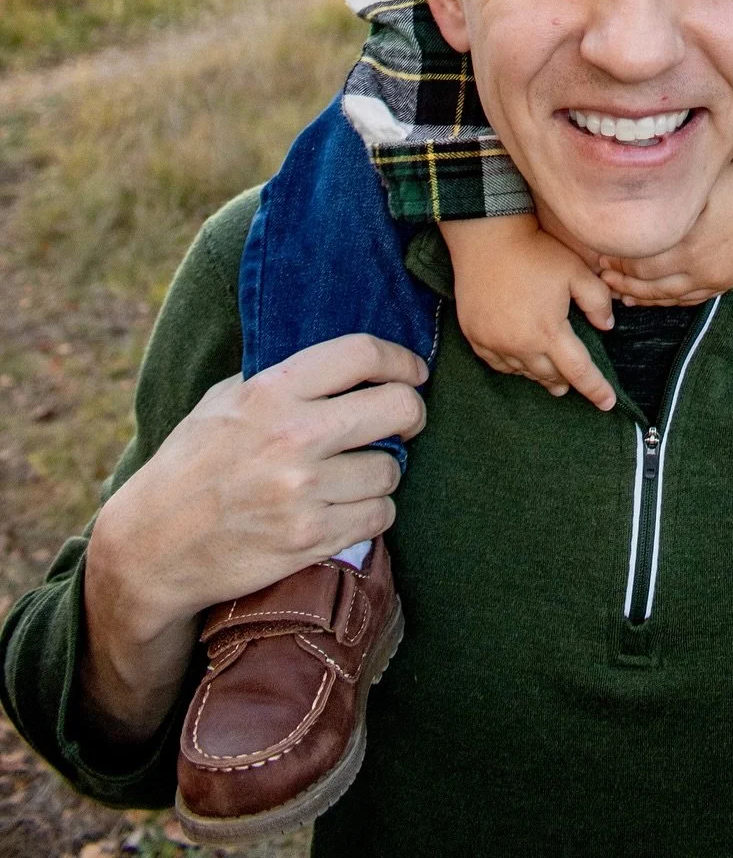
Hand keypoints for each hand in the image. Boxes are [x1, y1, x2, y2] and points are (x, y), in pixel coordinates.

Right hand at [82, 334, 426, 741]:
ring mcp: (304, 491)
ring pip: (391, 471)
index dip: (401, 360)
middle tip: (403, 421)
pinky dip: (372, 512)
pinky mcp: (310, 539)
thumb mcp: (225, 400)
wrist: (153, 546)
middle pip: (398, 409)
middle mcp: (294, 436)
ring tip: (356, 472)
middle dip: (411, 413)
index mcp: (272, 391)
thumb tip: (346, 363)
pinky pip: (379, 516)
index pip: (363, 354)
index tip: (412, 372)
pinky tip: (347, 506)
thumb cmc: (193, 464)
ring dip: (382, 472)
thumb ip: (283, 378)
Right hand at [441, 214, 615, 409]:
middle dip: (564, 381)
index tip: (607, 404)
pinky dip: (513, 365)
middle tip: (572, 383)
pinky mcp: (475, 336)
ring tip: (548, 374)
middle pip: (549, 376)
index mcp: (549, 331)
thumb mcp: (577, 271)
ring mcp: (494, 342)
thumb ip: (598, 301)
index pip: (578, 371)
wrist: (487, 239)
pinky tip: (519, 358)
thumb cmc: (535, 252)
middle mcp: (520, 344)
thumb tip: (607, 327)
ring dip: (539, 373)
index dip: (596, 389)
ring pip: (523, 372)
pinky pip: (497, 363)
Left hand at [598, 152, 732, 305]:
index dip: (616, 262)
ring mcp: (717, 277)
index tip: (599, 255)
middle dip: (623, 282)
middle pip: (650, 285)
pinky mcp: (729, 280)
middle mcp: (701, 267)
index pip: (639, 264)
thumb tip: (623, 213)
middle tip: (603, 276)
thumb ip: (660, 206)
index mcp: (688, 244)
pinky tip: (654, 297)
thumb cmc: (730, 175)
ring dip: (643, 296)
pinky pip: (692, 299)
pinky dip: (669, 301)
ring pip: (670, 297)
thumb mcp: (691, 189)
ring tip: (621, 291)